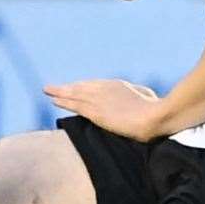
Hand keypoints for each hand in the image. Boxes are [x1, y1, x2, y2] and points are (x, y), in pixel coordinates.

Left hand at [45, 79, 163, 141]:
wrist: (154, 118)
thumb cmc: (156, 110)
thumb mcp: (148, 98)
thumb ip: (140, 94)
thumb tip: (143, 95)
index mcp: (118, 85)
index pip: (95, 86)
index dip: (83, 88)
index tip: (74, 88)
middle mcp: (105, 89)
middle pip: (82, 87)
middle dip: (68, 88)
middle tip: (54, 88)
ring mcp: (99, 99)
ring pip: (74, 94)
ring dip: (60, 92)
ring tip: (48, 90)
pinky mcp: (95, 111)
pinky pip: (74, 104)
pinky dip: (63, 100)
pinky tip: (54, 99)